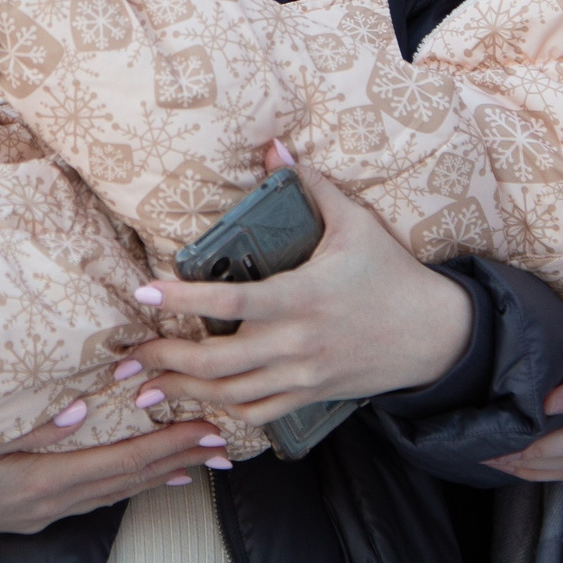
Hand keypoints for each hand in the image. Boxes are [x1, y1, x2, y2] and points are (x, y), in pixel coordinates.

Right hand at [0, 402, 226, 542]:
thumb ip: (27, 426)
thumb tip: (81, 408)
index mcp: (41, 482)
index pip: (121, 462)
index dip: (168, 446)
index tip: (207, 431)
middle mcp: (50, 503)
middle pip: (128, 481)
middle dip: (179, 459)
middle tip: (225, 445)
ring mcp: (41, 513)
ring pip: (114, 492)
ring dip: (159, 474)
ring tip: (199, 462)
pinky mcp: (30, 514)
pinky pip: (93, 498)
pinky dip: (125, 485)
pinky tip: (141, 480)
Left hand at [129, 144, 474, 426]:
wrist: (435, 334)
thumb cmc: (391, 274)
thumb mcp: (356, 224)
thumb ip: (312, 187)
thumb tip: (277, 147)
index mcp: (303, 297)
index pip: (231, 300)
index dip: (184, 298)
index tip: (146, 291)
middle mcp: (298, 343)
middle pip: (217, 361)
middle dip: (165, 359)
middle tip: (128, 358)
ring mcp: (303, 376)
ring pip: (230, 394)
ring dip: (183, 392)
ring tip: (145, 390)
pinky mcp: (310, 396)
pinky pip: (258, 414)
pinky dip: (223, 415)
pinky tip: (198, 409)